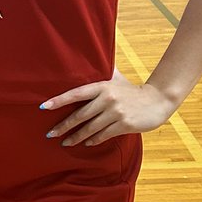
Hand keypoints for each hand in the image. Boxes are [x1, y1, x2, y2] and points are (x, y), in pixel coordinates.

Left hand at [41, 70, 175, 146]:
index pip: (75, 93)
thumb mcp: (117, 79)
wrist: (158, 100)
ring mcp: (116, 112)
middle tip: (50, 134)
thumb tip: (86, 59)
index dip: (58, 100)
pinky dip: (93, 140)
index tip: (43, 107)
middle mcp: (107, 98)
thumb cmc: (132, 90)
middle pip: (80, 115)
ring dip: (76, 137)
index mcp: (102, 86)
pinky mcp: (124, 124)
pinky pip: (103, 135)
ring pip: (90, 128)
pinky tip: (86, 143)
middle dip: (63, 126)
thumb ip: (102, 73)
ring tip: (65, 142)